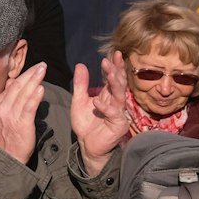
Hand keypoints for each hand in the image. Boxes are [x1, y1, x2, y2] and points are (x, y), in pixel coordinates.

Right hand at [0, 64, 47, 164]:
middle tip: (42, 65)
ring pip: (23, 93)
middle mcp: (2, 107)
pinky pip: (28, 107)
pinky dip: (35, 97)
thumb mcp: (2, 116)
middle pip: (17, 86)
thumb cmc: (8, 137)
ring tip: (43, 70)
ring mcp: (10, 115)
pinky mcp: (21, 123)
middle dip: (30, 73)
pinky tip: (41, 89)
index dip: (24, 75)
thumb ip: (7, 101)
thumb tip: (13, 85)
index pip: (11, 85)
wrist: (7, 157)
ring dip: (34, 80)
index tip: (34, 68)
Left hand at [74, 57, 128, 175]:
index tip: (114, 54)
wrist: (86, 145)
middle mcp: (115, 102)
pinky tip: (97, 101)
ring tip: (111, 74)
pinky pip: (113, 114)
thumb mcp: (79, 100)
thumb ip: (81, 84)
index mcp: (107, 95)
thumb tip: (80, 65)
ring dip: (115, 85)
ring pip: (119, 96)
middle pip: (118, 84)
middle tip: (112, 60)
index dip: (114, 66)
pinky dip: (105, 107)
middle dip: (116, 71)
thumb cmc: (86, 123)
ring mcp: (119, 113)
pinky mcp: (118, 125)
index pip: (112, 78)